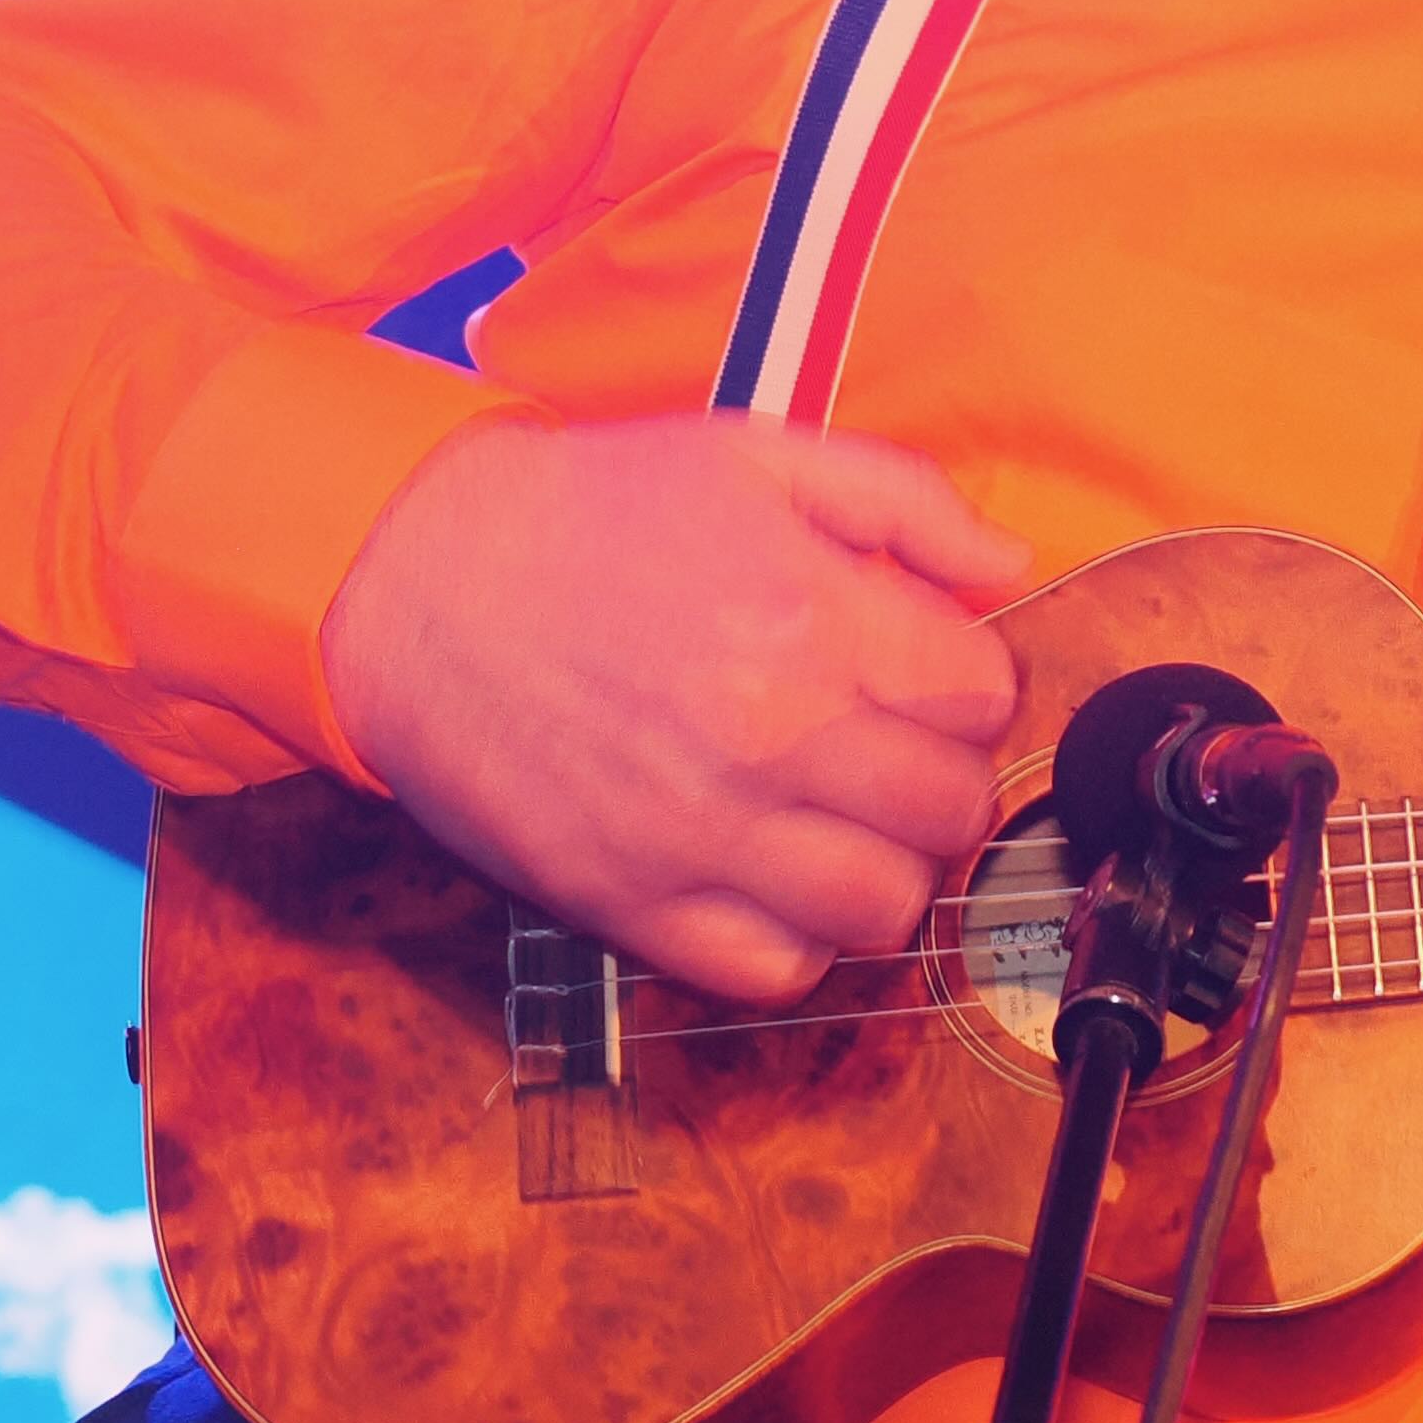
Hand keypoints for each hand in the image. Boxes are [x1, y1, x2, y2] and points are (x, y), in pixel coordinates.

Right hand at [317, 411, 1031, 1003]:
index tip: (927, 672)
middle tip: (892, 745)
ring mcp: (699, 835)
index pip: (984, 698)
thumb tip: (1006, 564)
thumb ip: (902, 499)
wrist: (416, 580)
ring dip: (883, 864)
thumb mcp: (755, 450)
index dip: (969, 680)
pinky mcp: (630, 904)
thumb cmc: (586, 511)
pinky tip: (771, 872)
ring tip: (840, 816)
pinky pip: (774, 972)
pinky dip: (794, 936)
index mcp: (811, 618)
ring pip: (883, 909)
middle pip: (951, 810)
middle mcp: (768, 736)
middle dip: (941, 773)